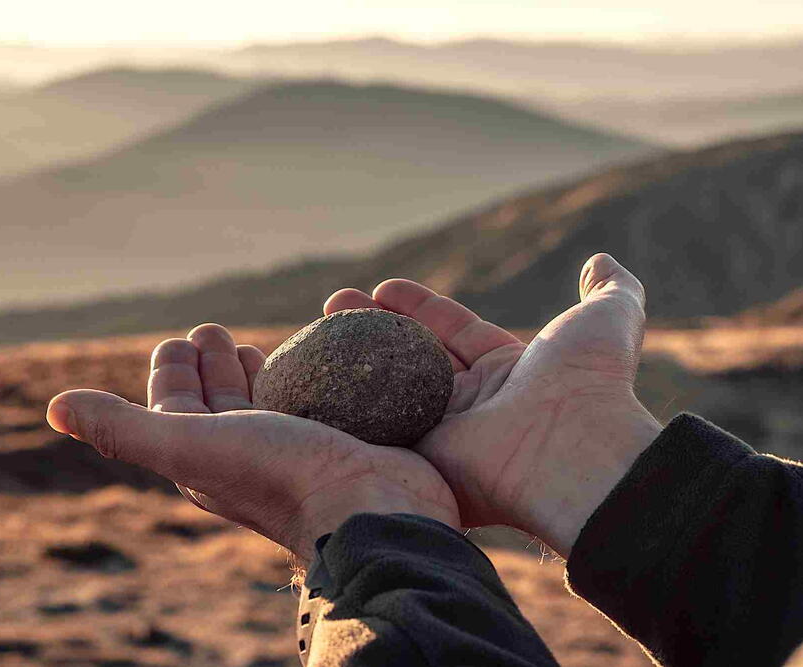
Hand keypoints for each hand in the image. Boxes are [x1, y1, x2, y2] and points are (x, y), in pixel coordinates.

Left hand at [46, 324, 459, 559]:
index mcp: (206, 456)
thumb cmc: (277, 477)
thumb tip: (52, 407)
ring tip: (254, 345)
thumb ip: (122, 428)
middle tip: (211, 332)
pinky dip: (307, 375)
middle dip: (213, 366)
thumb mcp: (187, 447)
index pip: (178, 405)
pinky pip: (313, 400)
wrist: (371, 512)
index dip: (173, 372)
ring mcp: (296, 448)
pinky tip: (318, 359)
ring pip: (267, 401)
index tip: (180, 339)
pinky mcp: (338, 438)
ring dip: (257, 370)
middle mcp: (247, 454)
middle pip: (219, 402)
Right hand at [325, 253, 661, 555]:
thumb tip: (599, 261)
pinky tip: (317, 368)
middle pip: (414, 359)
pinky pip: (379, 427)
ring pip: (391, 390)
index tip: (383, 287)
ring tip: (318, 323)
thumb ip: (609, 288)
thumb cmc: (589, 382)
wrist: (573, 449)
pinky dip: (349, 402)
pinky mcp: (422, 460)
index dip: (419, 308)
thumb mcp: (607, 319)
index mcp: (511, 373)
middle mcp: (475, 406)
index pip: (454, 332)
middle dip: (375, 328)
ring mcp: (445, 436)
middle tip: (336, 303)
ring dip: (355, 358)